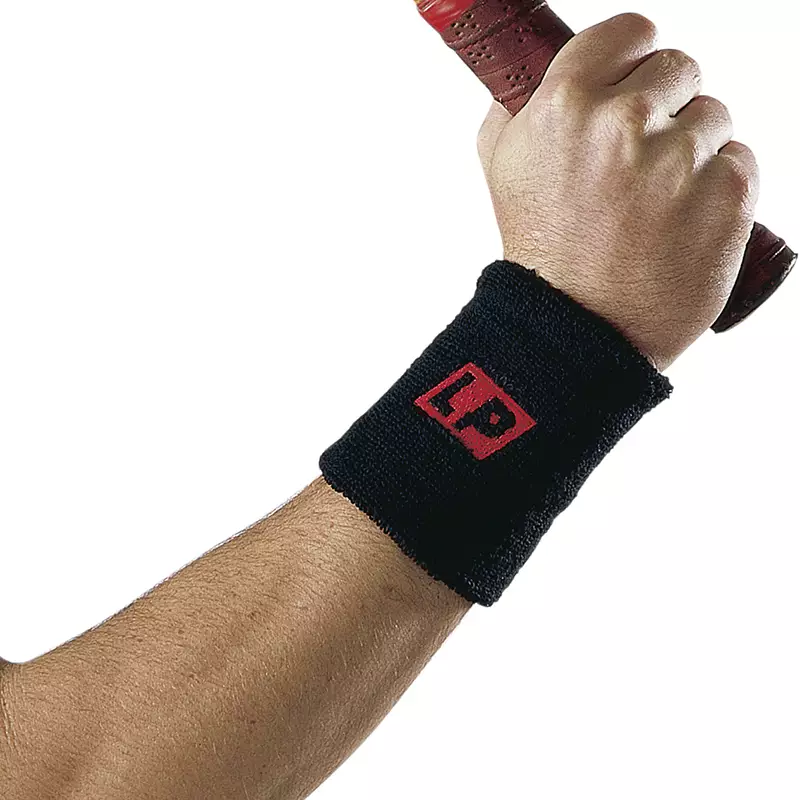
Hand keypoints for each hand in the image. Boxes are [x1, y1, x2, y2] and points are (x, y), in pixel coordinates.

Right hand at [476, 13, 757, 369]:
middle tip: (640, 161)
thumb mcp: (502, 171)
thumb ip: (516, 111)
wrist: (578, 330)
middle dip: (665, 107)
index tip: (633, 84)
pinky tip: (684, 222)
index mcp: (564, 105)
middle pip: (679, 69)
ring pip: (714, 115)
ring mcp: (680, 159)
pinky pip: (740, 159)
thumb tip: (529, 80)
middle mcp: (624, 123)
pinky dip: (720, 186)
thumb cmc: (541, 255)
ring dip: (693, 149)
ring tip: (658, 203)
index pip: (630, 33)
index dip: (633, 59)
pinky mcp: (729, 194)